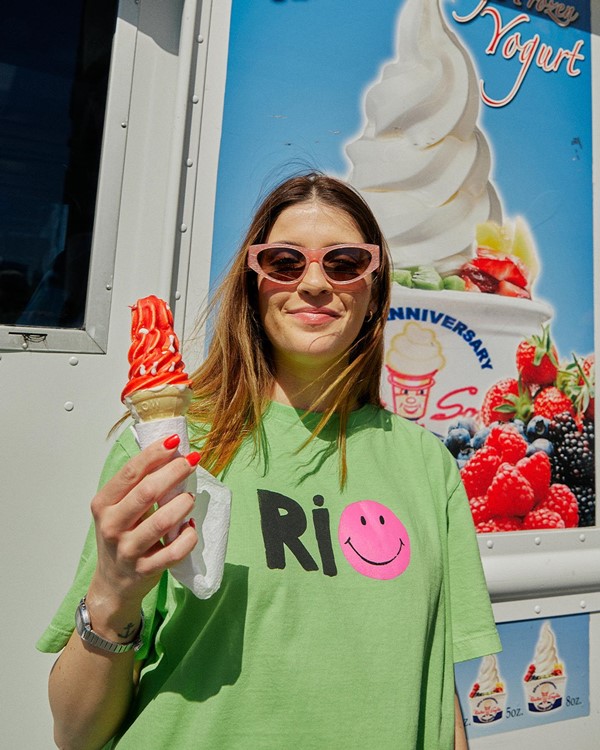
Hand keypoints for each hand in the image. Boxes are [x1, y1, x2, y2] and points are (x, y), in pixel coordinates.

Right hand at [88, 436, 198, 617]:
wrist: (113, 584)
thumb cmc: (121, 537)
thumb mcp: (118, 509)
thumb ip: (137, 485)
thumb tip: (170, 452)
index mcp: (103, 505)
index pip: (130, 473)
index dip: (154, 454)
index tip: (174, 441)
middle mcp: (111, 526)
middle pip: (146, 492)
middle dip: (174, 472)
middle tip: (192, 461)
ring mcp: (127, 550)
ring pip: (162, 522)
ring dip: (182, 504)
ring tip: (190, 498)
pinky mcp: (145, 570)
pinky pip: (174, 552)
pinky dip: (188, 537)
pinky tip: (190, 529)